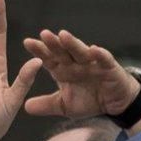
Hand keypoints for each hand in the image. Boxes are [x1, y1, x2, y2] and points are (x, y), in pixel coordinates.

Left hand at [23, 30, 137, 118]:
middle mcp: (76, 63)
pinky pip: (104, 59)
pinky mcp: (109, 67)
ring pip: (81, 52)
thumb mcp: (65, 106)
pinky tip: (94, 49)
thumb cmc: (90, 100)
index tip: (27, 42)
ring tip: (63, 35)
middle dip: (54, 43)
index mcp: (63, 70)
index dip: (39, 50)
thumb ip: (46, 105)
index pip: (49, 58)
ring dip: (73, 43)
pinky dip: (100, 54)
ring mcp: (92, 63)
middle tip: (43, 34)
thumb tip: (25, 107)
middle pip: (63, 51)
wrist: (115, 103)